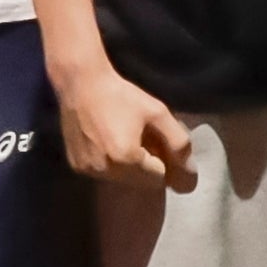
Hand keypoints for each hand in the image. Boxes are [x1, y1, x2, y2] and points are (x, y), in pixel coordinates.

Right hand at [59, 71, 200, 190]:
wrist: (80, 84)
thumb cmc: (122, 95)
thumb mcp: (158, 113)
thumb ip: (179, 143)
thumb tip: (190, 174)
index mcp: (127, 159)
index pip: (159, 178)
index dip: (161, 158)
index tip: (153, 139)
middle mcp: (106, 171)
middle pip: (140, 182)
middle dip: (146, 165)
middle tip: (139, 137)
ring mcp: (88, 171)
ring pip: (121, 180)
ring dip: (127, 166)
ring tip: (122, 137)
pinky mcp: (77, 167)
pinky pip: (103, 174)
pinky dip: (109, 163)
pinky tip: (105, 140)